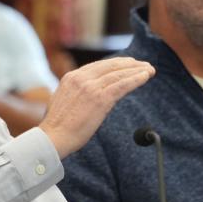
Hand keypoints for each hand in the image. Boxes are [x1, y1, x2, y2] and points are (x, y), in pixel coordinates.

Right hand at [38, 58, 153, 157]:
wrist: (53, 137)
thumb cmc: (57, 127)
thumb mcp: (63, 101)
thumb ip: (75, 94)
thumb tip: (86, 97)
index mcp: (71, 77)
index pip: (97, 66)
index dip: (114, 64)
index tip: (127, 64)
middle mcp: (81, 78)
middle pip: (110, 66)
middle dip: (129, 64)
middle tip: (142, 64)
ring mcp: (91, 87)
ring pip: (119, 74)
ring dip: (136, 70)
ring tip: (149, 69)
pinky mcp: (100, 98)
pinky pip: (122, 85)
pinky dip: (136, 79)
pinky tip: (145, 77)